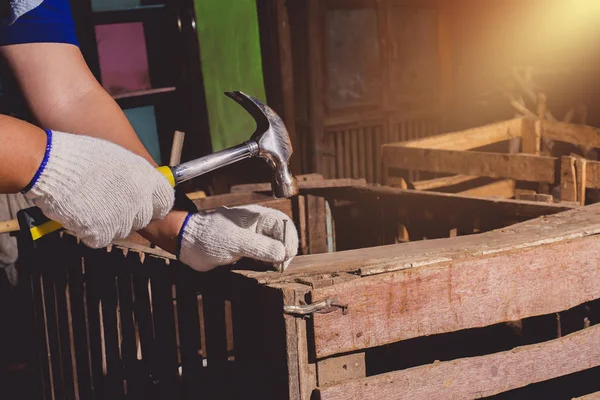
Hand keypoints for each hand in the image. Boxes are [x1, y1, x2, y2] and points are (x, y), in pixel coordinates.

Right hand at [22, 129, 173, 247]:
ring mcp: (122, 218)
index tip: (146, 204)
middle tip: (109, 204)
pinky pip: (102, 238)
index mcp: (146, 179)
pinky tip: (81, 215)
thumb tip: (145, 184)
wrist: (51, 167)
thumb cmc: (81, 157)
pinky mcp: (102, 232)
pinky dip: (91, 231)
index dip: (154, 204)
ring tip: (91, 206)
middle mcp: (139, 200)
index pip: (165, 201)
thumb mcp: (119, 158)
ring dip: (109, 223)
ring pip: (123, 229)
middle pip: (143, 218)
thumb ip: (137, 175)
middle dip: (129, 214)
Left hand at [178, 204, 298, 271]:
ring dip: (277, 261)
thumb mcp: (236, 241)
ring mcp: (253, 241)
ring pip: (274, 250)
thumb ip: (261, 246)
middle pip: (283, 238)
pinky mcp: (247, 253)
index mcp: (258, 217)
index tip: (286, 256)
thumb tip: (283, 253)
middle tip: (281, 267)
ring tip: (274, 271)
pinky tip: (266, 272)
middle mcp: (258, 228)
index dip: (290, 240)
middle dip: (285, 252)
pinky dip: (267, 266)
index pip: (284, 225)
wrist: (187, 244)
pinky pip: (264, 259)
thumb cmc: (209, 236)